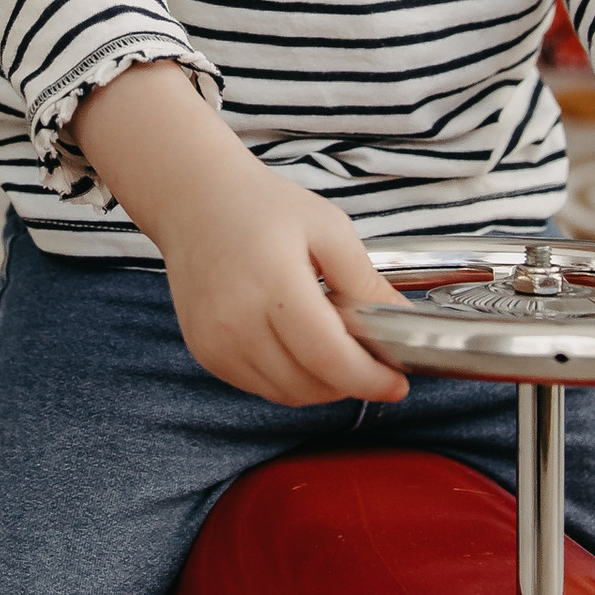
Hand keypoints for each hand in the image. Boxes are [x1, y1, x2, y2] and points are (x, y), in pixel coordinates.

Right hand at [69, 64, 408, 405]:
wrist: (193, 200)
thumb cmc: (260, 206)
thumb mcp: (328, 228)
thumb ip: (364, 280)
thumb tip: (400, 319)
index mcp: (275, 284)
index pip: (330, 358)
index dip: (370, 379)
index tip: (397, 382)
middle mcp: (238, 321)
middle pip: (310, 384)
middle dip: (351, 382)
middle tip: (370, 357)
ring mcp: (217, 342)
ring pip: (287, 393)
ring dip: (321, 384)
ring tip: (334, 346)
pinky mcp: (206, 353)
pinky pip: (260, 387)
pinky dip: (290, 379)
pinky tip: (299, 346)